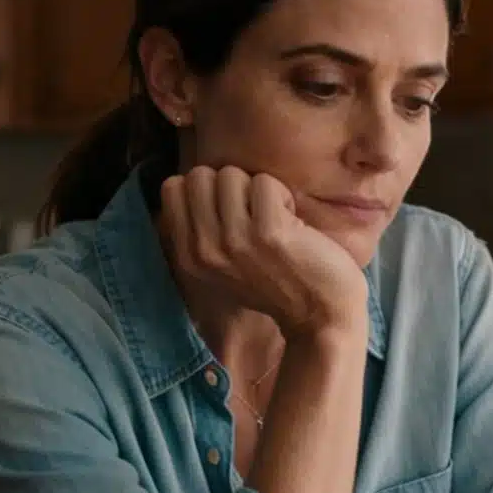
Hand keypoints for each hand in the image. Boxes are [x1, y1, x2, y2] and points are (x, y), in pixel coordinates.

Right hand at [161, 166, 368, 339]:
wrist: (321, 317)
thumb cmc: (276, 285)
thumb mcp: (221, 267)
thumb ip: (200, 231)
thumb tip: (188, 182)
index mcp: (188, 256)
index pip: (172, 187)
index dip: (205, 188)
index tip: (229, 211)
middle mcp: (204, 249)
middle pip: (200, 175)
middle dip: (230, 185)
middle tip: (253, 213)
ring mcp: (235, 240)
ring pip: (231, 175)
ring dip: (258, 190)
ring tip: (273, 220)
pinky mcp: (268, 232)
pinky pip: (264, 183)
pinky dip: (283, 195)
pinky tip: (292, 224)